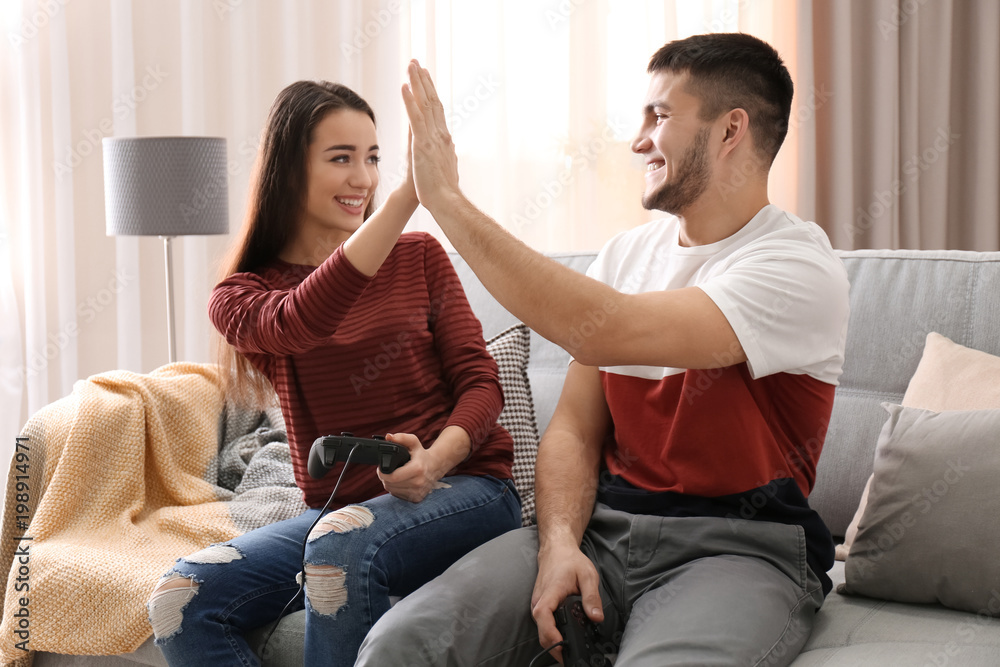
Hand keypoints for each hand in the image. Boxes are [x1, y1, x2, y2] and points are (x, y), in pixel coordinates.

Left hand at [377, 432, 448, 502]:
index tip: (380, 468)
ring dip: (389, 484)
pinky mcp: (416, 499)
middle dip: (384, 477)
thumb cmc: (421, 455)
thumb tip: (388, 437)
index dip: (382, 473)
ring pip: (392, 491)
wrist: (436, 467)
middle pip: (390, 484)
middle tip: (386, 470)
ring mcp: (418, 493)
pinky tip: (399, 482)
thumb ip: (401, 438)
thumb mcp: (413, 442)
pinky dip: (395, 489)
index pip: (393, 477)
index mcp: (417, 469)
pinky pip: (398, 495)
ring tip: (393, 475)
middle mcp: (418, 483)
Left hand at [401, 59, 461, 211]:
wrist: (446, 202)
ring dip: (418, 83)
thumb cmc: (443, 191)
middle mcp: (440, 134)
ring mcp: (432, 138)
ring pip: (425, 104)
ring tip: (412, 66)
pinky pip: (416, 118)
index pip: (437, 110)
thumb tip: (451, 143)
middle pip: (432, 101)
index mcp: (444, 139)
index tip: (426, 78)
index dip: (431, 92)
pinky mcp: (422, 144)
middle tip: (417, 63)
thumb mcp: (447, 166)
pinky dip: (411, 101)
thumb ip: (448, 152)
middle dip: (424, 81)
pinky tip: (405, 87)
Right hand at [530, 541, 603, 663]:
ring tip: (572, 648)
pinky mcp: (540, 606)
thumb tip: (596, 617)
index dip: (551, 633)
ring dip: (554, 641)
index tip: (562, 644)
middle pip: (541, 630)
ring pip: (541, 630)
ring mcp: (538, 604)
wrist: (556, 550)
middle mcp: (539, 600)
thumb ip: (592, 598)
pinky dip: (552, 633)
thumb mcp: (588, 576)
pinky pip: (543, 624)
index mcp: (550, 592)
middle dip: (555, 646)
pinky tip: (566, 637)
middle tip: (574, 655)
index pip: (543, 616)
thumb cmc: (570, 560)